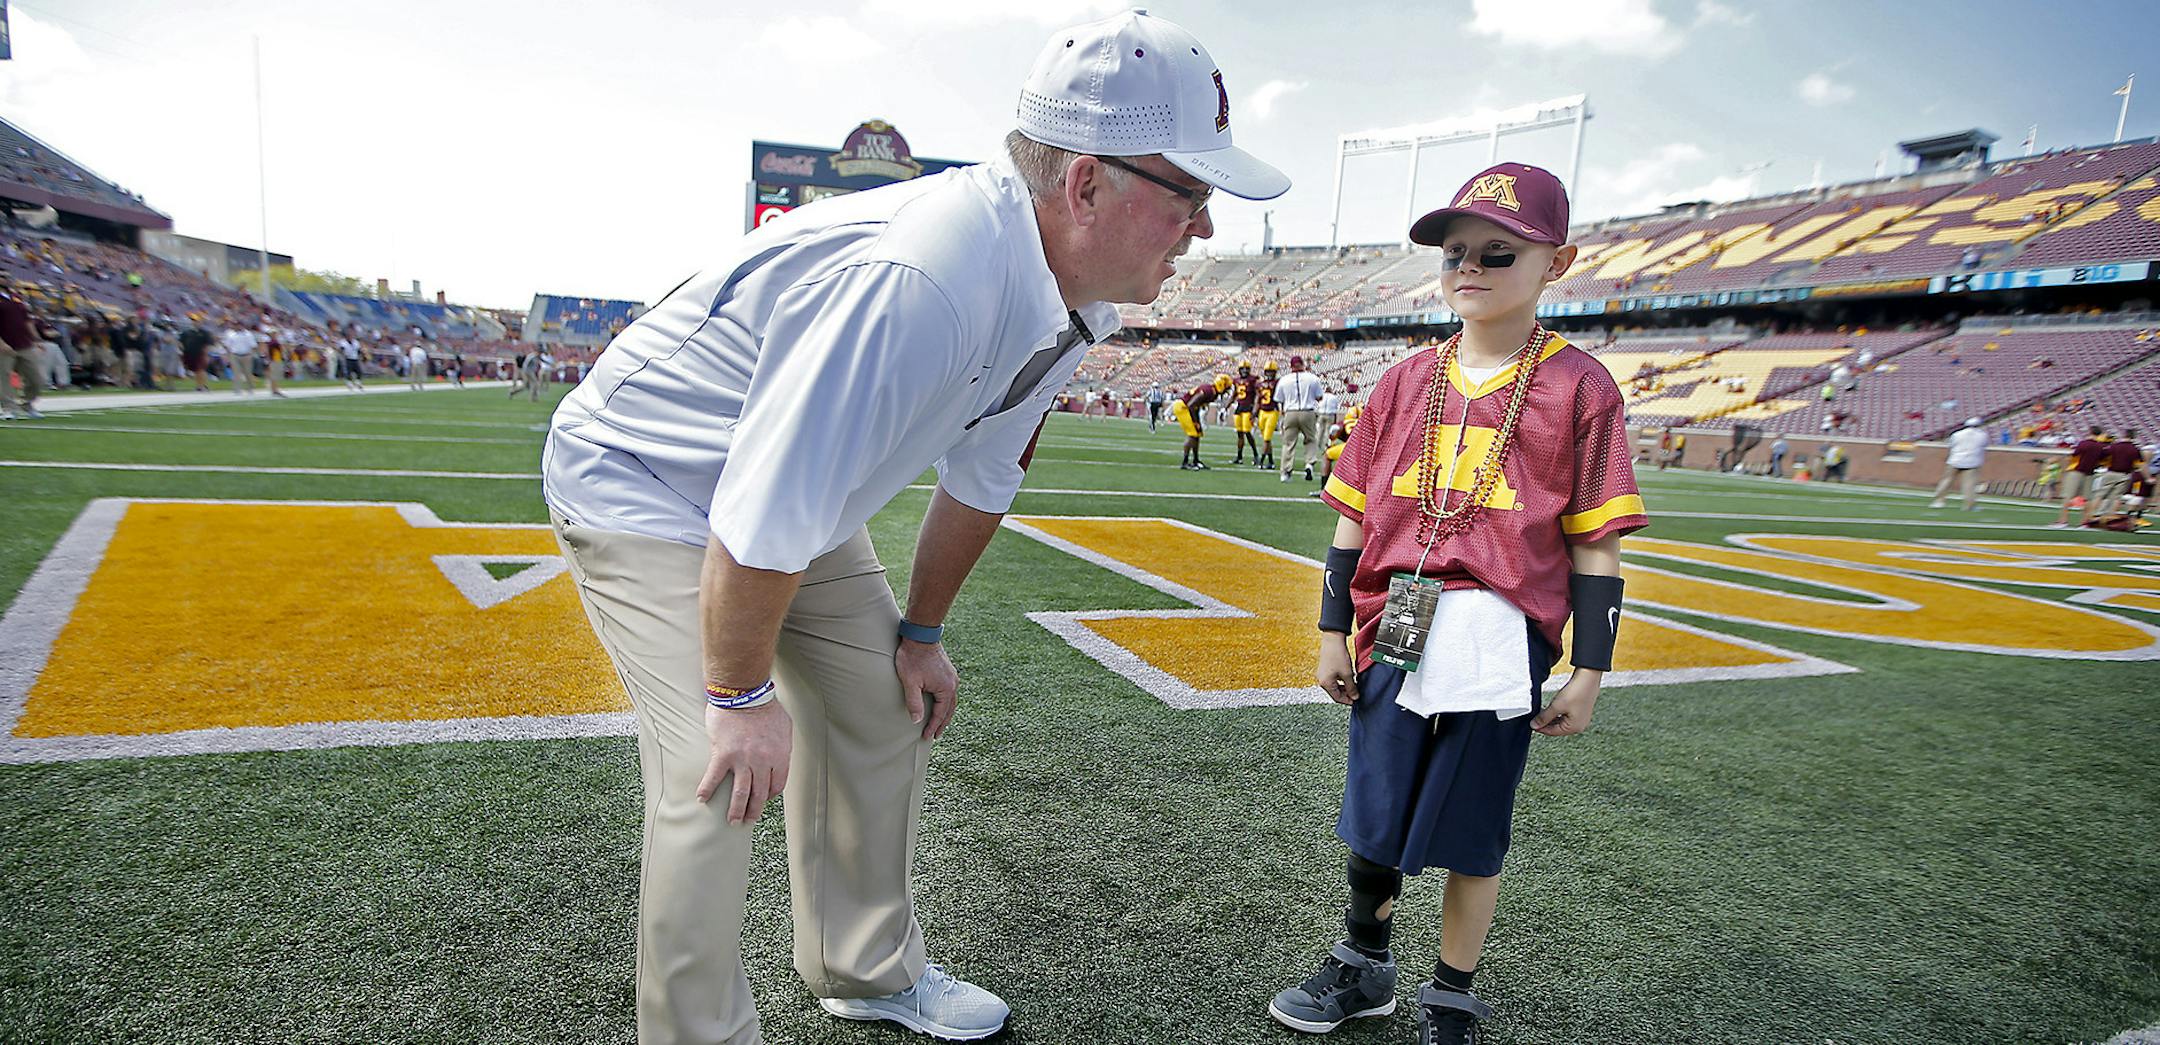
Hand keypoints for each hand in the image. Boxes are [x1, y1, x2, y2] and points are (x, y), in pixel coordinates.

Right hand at [696, 700, 792, 825]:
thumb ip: (782, 745)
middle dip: (754, 810)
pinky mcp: (723, 755)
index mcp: (779, 756)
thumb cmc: (765, 706)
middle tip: (747, 821)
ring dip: (735, 810)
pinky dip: (707, 790)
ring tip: (732, 821)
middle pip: (760, 793)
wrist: (744, 693)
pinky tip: (702, 799)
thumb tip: (780, 756)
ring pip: (740, 792)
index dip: (771, 795)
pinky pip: (714, 778)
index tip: (764, 799)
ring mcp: (743, 760)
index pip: (777, 785)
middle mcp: (763, 762)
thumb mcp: (785, 727)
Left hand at [895, 638, 958, 740]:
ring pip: (950, 701)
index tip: (927, 736)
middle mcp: (953, 684)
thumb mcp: (910, 682)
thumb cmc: (913, 657)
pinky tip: (940, 703)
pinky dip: (945, 702)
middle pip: (949, 709)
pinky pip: (949, 692)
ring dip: (945, 713)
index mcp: (946, 689)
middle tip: (935, 735)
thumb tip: (917, 721)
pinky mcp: (948, 671)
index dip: (933, 726)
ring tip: (939, 723)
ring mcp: (952, 677)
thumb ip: (914, 702)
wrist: (921, 635)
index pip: (940, 714)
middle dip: (942, 723)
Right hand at [1316, 634, 1357, 705]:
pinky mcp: (1324, 669)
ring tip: (1353, 685)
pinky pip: (1332, 680)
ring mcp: (1322, 675)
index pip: (1337, 698)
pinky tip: (1348, 678)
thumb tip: (1355, 697)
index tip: (1356, 700)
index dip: (1347, 700)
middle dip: (1346, 694)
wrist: (1332, 640)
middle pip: (1335, 693)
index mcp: (1325, 684)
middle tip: (1356, 693)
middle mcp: (1321, 680)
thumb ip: (1351, 688)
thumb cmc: (1338, 656)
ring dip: (1344, 687)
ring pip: (1334, 686)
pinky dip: (1340, 681)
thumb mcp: (1348, 674)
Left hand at [1531, 669, 1599, 735]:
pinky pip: (1566, 716)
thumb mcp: (1556, 706)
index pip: (1553, 732)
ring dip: (1550, 718)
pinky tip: (1550, 709)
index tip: (1531, 724)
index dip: (1540, 728)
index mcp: (1574, 728)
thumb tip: (1534, 725)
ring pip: (1561, 722)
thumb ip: (1544, 717)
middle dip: (1545, 723)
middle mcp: (1579, 725)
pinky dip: (1557, 714)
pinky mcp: (1580, 711)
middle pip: (1557, 728)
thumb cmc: (1576, 692)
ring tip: (1540, 712)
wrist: (1589, 678)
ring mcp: (1581, 718)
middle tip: (1534, 718)